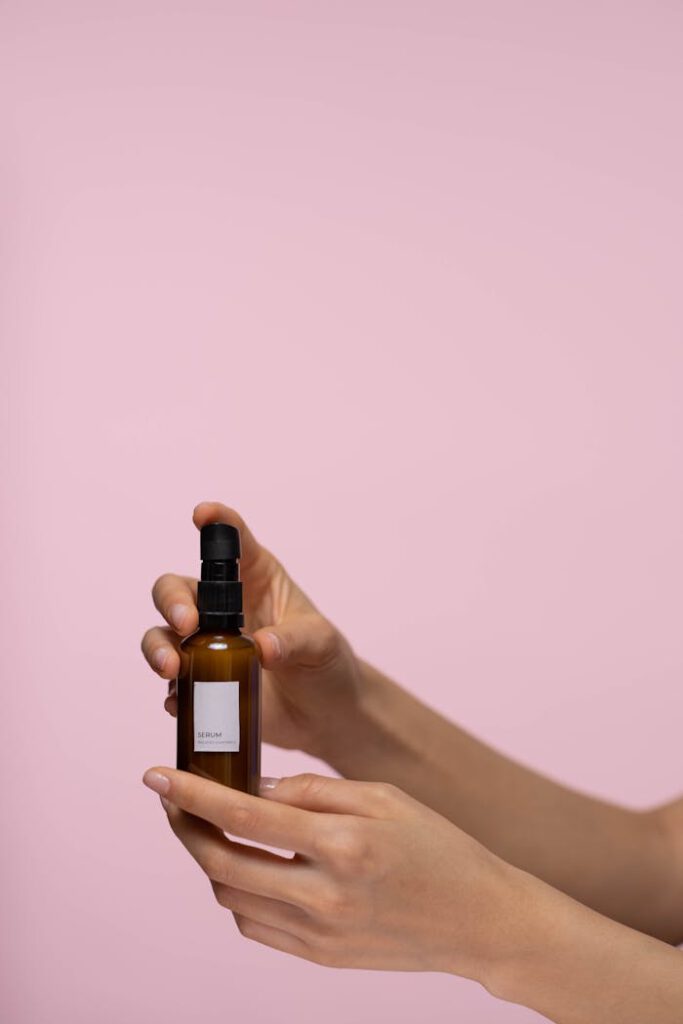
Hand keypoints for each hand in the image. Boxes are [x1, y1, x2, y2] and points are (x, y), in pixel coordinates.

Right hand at [140, 501, 362, 756]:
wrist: (326, 716)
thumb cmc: (327, 665)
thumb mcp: (321, 644)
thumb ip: (294, 640)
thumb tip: (263, 647)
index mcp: (256, 580)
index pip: (233, 542)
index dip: (216, 522)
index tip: (202, 514)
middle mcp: (223, 608)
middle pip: (177, 589)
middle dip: (171, 601)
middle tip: (186, 623)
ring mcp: (207, 647)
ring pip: (162, 635)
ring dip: (158, 648)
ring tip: (171, 669)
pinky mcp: (202, 685)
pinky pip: (172, 685)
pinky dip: (171, 692)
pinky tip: (180, 703)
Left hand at [141, 766, 521, 980]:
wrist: (478, 919)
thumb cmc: (436, 845)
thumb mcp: (383, 795)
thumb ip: (313, 790)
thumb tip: (254, 788)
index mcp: (343, 842)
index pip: (244, 814)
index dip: (191, 793)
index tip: (156, 774)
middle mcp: (325, 894)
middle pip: (222, 862)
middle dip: (186, 827)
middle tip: (174, 800)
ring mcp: (320, 935)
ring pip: (231, 897)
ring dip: (211, 860)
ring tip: (213, 827)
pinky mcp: (321, 958)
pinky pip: (255, 927)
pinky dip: (238, 894)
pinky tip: (248, 866)